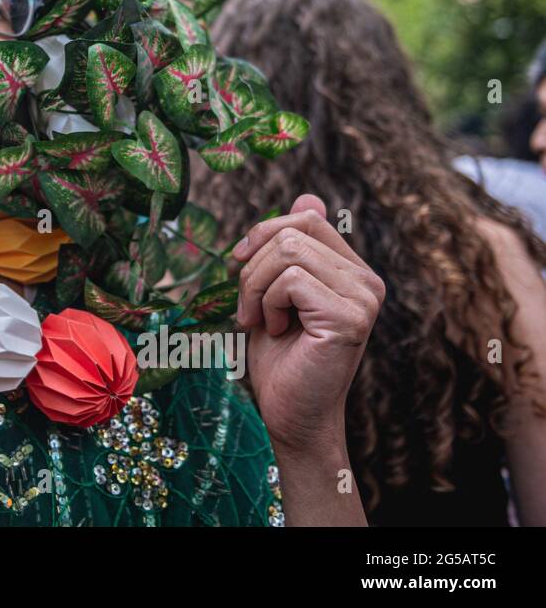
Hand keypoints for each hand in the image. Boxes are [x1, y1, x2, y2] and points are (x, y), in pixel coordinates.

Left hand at [232, 193, 384, 454]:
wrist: (290, 413)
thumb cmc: (280, 356)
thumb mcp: (276, 292)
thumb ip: (292, 248)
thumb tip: (310, 194)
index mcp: (352, 270)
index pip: (306, 217)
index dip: (263, 231)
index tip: (239, 261)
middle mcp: (367, 281)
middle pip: (293, 230)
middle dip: (253, 266)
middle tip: (248, 308)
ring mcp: (364, 299)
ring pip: (288, 252)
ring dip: (256, 287)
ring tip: (262, 321)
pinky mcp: (350, 317)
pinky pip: (290, 280)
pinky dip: (268, 304)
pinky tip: (276, 332)